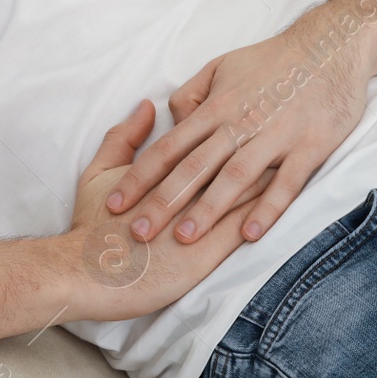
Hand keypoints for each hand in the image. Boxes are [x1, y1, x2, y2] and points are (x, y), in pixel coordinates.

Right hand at [59, 99, 271, 323]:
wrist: (85, 273)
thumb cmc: (91, 224)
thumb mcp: (99, 174)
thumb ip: (124, 138)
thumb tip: (145, 107)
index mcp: (165, 166)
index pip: (204, 139)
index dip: (227, 123)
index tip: (250, 105)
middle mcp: (187, 189)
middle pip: (230, 158)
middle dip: (256, 141)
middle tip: (281, 123)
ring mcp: (199, 222)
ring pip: (243, 192)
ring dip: (267, 175)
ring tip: (291, 159)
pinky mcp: (207, 255)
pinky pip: (244, 229)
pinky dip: (263, 219)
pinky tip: (282, 209)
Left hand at [105, 25, 370, 245]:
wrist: (332, 45)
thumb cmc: (272, 61)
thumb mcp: (220, 67)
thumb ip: (190, 96)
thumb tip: (168, 122)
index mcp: (216, 107)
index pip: (168, 147)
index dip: (139, 177)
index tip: (115, 203)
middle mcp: (240, 123)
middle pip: (194, 167)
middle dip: (163, 201)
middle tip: (138, 232)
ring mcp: (275, 135)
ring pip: (235, 177)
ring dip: (209, 209)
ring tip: (184, 239)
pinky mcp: (310, 146)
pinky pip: (286, 182)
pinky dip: (268, 208)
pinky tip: (250, 234)